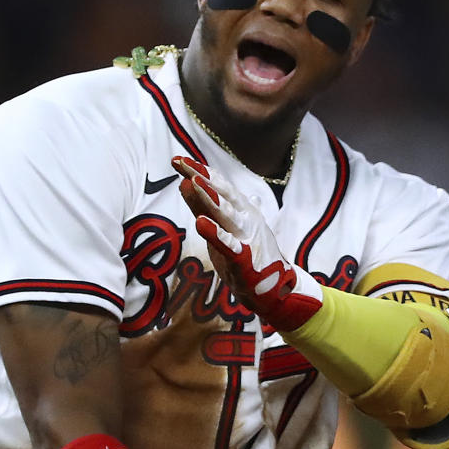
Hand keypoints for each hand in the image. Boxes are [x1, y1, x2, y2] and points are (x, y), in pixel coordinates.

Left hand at [172, 156, 323, 330]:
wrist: (270, 288)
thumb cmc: (245, 254)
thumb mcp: (221, 225)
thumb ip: (203, 206)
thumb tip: (185, 182)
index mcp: (241, 209)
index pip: (218, 185)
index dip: (199, 171)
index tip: (177, 160)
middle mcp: (245, 218)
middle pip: (221, 194)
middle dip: (201, 178)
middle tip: (182, 164)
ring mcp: (245, 237)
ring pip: (226, 214)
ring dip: (210, 198)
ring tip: (193, 182)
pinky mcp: (243, 260)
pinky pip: (229, 245)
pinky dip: (215, 234)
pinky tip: (201, 223)